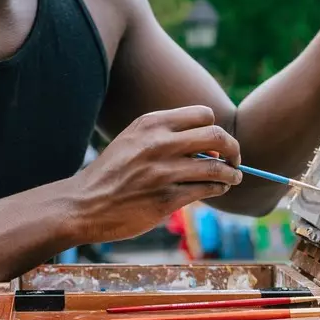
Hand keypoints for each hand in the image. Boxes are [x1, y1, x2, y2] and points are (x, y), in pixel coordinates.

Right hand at [69, 107, 240, 243]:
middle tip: (236, 159)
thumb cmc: (112, 174)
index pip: (203, 115)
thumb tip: (209, 146)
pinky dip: (219, 189)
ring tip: (233, 178)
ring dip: (231, 174)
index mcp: (150, 124)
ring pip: (216, 167)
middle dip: (233, 149)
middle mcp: (158, 144)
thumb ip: (166, 137)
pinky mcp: (166, 199)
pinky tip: (218, 190)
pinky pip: (206, 190)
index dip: (215, 128)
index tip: (216, 143)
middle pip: (217, 137)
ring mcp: (163, 172)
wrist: (83, 205)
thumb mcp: (132, 141)